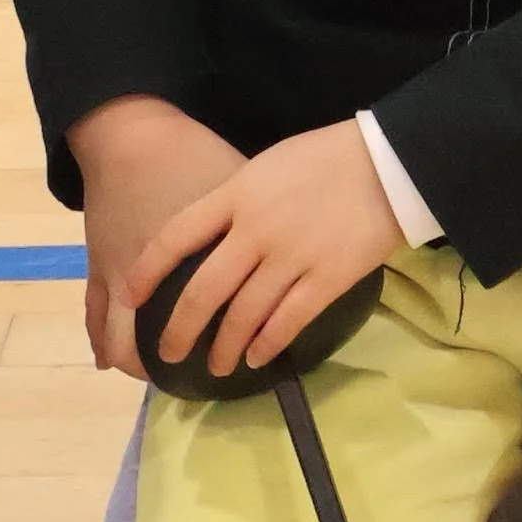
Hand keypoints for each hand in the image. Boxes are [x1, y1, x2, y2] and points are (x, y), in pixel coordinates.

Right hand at [69, 95, 248, 379]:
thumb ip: (268, 223)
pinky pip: (96, 314)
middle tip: (214, 372)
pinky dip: (103, 340)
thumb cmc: (195, 155)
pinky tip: (110, 361)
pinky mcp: (100, 266)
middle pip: (175, 327)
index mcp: (204, 252)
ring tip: (162, 375)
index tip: (259, 357)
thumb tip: (306, 244)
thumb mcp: (245, 187)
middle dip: (192, 353)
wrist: (133, 133)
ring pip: (123, 334)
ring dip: (140, 359)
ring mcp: (120, 272)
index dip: (244, 339)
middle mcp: (167, 271)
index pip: (229, 308)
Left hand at [122, 121, 403, 379]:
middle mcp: (256, 230)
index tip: (131, 299)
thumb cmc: (328, 156)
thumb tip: (214, 238)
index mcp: (237, 194)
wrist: (390, 160)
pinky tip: (257, 356)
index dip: (148, 272)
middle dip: (180, 328)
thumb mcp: (268, 165)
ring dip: (224, 346)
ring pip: (243, 314)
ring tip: (217, 365)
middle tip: (169, 353)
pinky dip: (267, 343)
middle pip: (204, 290)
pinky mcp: (327, 278)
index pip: (176, 237)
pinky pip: (288, 321)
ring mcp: (292, 256)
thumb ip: (237, 201)